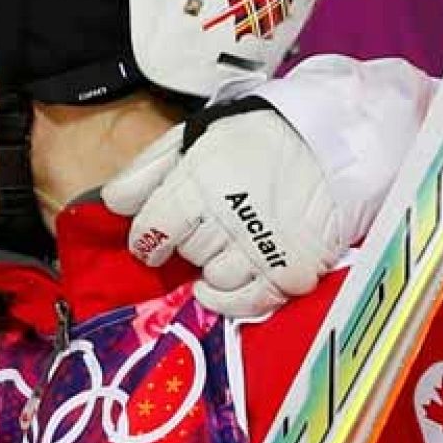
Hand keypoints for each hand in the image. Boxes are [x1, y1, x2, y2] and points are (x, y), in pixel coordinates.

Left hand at [102, 109, 346, 317]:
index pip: (152, 229)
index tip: (154, 239)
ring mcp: (263, 247)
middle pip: (187, 253)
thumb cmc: (253, 139)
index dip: (147, 237)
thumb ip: (147, 170)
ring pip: (216, 279)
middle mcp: (229, 217)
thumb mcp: (192, 138)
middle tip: (206, 227)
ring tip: (227, 246)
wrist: (330, 142)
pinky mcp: (293, 270)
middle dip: (189, 244)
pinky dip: (237, 299)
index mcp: (200, 181)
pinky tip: (233, 279)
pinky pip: (250, 303)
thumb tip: (113, 203)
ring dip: (215, 268)